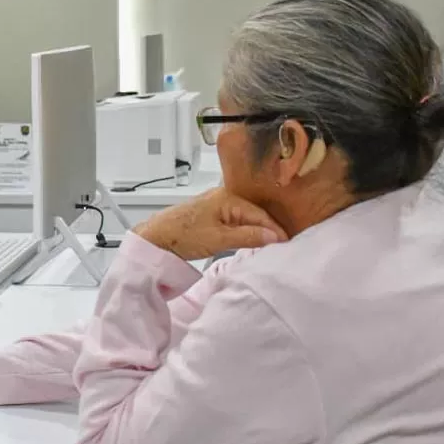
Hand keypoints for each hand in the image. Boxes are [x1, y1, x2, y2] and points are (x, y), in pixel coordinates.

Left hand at [134, 187, 287, 260]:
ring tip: (271, 246)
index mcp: (228, 197)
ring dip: (257, 231)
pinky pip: (235, 221)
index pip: (261, 215)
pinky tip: (251, 241)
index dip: (275, 230)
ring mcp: (217, 205)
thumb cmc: (181, 236)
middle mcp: (224, 196)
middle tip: (283, 247)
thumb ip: (247, 237)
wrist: (154, 239)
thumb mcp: (218, 239)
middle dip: (269, 229)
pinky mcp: (211, 215)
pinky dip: (245, 230)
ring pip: (245, 218)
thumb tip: (273, 237)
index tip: (288, 244)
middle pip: (255, 214)